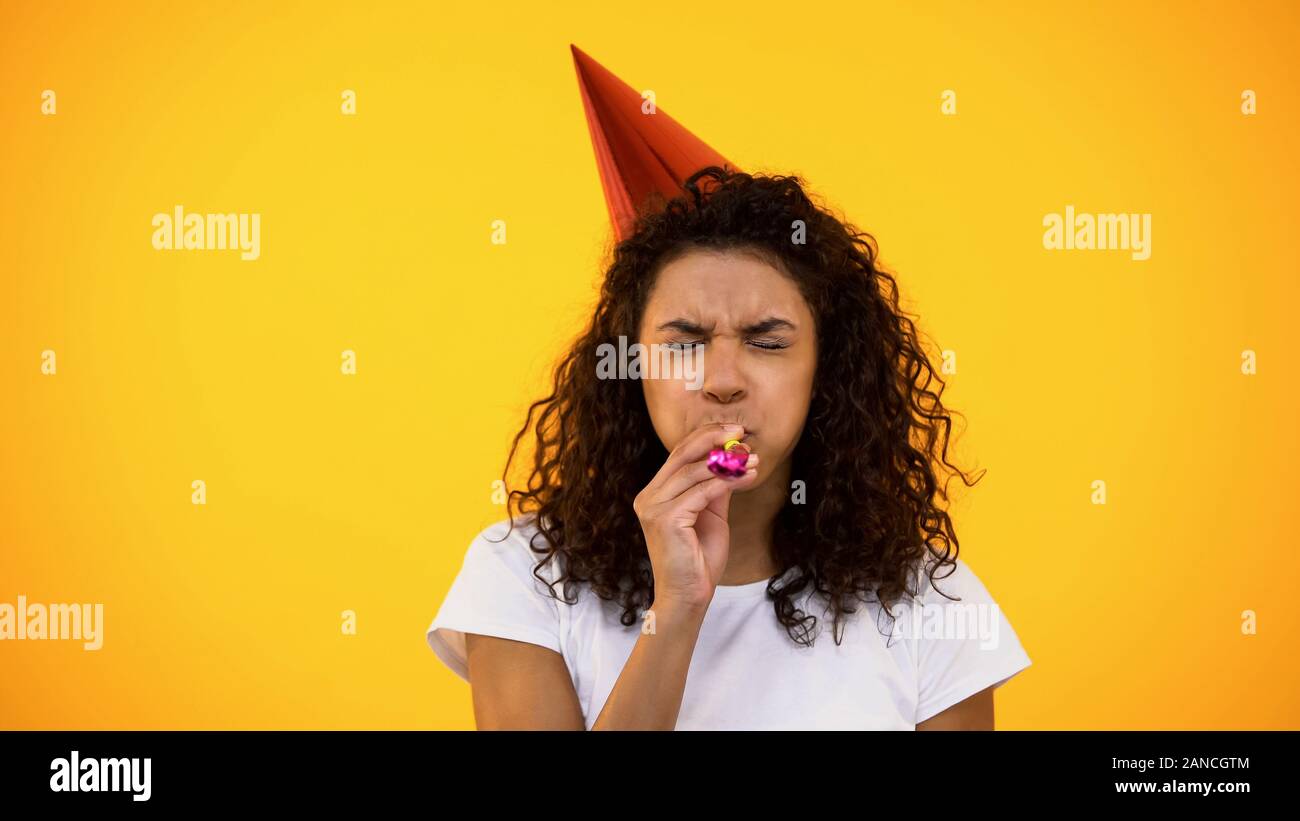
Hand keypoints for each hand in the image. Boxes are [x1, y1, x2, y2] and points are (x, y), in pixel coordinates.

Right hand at [632, 422, 759, 610]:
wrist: (688, 596)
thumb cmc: (697, 560)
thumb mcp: (710, 515)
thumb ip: (714, 488)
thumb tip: (731, 459)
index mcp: (654, 494)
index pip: (678, 454)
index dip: (705, 437)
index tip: (733, 431)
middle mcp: (648, 497)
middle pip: (681, 454)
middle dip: (713, 439)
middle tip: (741, 433)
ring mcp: (653, 508)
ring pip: (693, 471)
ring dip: (727, 463)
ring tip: (752, 461)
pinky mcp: (664, 519)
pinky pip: (700, 492)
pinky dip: (725, 482)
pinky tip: (745, 478)